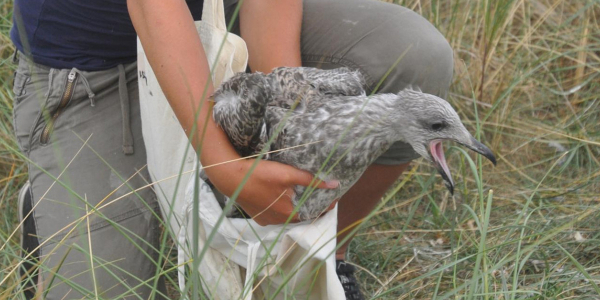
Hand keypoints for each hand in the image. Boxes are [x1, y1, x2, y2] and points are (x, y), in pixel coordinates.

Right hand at [204, 158, 338, 225]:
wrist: (231, 178)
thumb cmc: (260, 174)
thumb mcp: (288, 174)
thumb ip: (311, 180)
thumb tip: (334, 185)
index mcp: (289, 213)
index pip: (314, 212)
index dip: (324, 204)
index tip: (332, 196)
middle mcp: (279, 221)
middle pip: (301, 214)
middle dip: (311, 204)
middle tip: (318, 192)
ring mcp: (267, 220)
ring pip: (288, 215)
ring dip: (296, 206)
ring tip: (302, 194)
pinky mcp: (259, 216)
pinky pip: (276, 214)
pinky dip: (282, 207)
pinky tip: (282, 197)